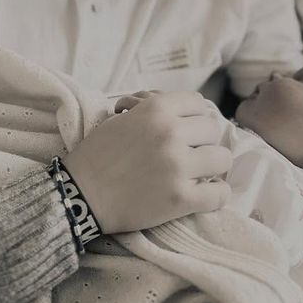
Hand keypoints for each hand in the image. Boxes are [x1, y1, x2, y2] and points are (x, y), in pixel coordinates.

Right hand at [63, 90, 231, 233]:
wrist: (80, 194)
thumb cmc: (98, 154)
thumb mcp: (123, 118)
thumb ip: (153, 109)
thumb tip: (182, 109)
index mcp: (156, 110)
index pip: (198, 104)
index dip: (193, 117)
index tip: (187, 130)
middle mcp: (171, 133)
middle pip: (212, 130)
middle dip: (202, 140)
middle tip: (190, 153)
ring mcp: (178, 166)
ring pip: (222, 158)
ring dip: (212, 166)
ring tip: (198, 173)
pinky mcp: (180, 198)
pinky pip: (219, 194)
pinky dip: (216, 195)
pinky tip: (204, 193)